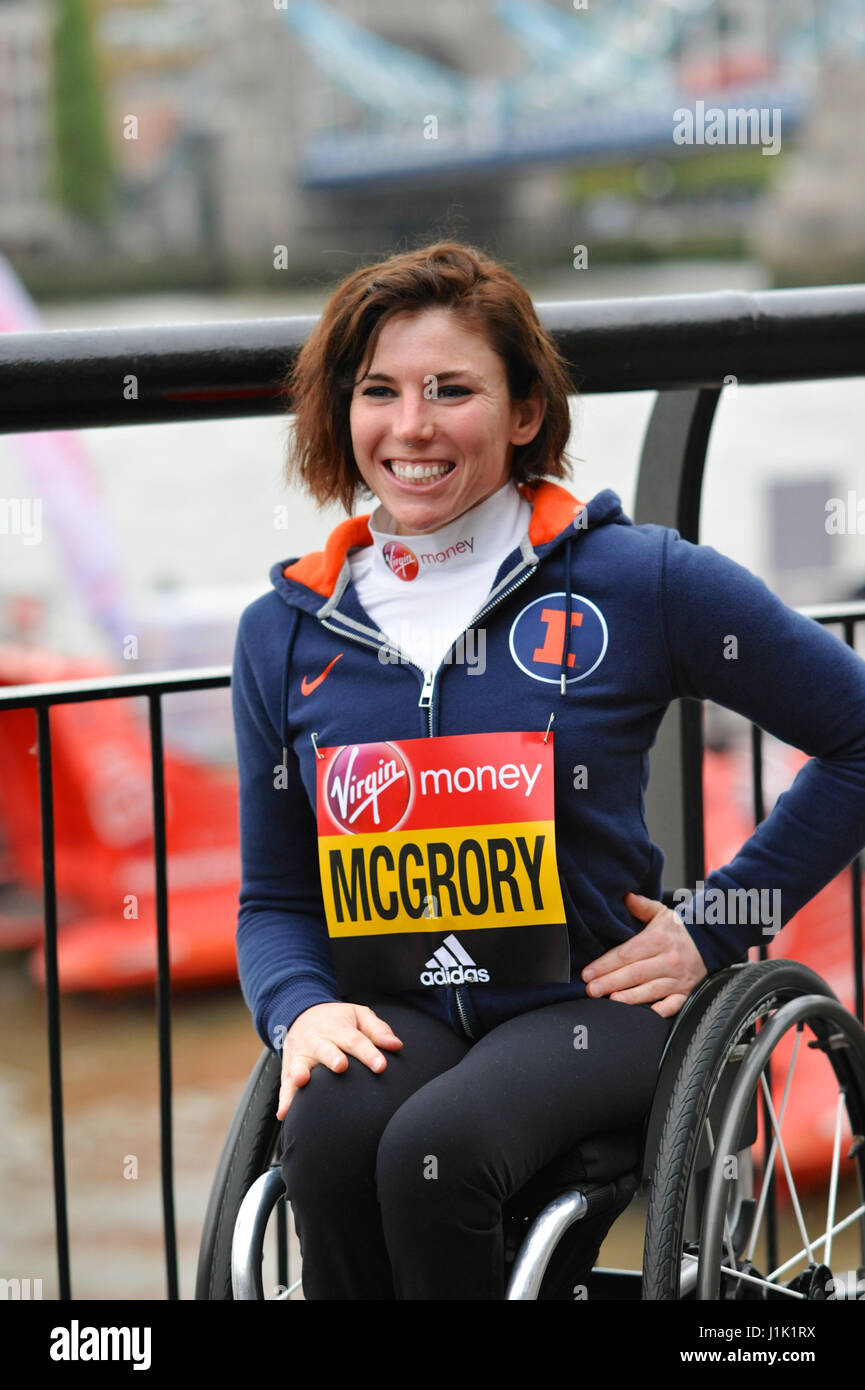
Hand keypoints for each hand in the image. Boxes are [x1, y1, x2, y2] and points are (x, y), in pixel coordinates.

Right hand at [277, 1001, 402, 1119]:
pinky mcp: (289, 1069)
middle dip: (332, 1057)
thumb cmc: (337, 1020)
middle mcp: (317, 1040)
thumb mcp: (359, 1015)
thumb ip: (378, 1030)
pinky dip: (284, 1098)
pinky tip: (284, 1113)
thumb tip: (396, 1045)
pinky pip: (285, 1085)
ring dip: (300, 1073)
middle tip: (341, 1066)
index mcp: (338, 1027)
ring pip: (300, 1064)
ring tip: (302, 1081)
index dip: (368, 1053)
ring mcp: (301, 1055)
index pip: (356, 1040)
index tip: (381, 1066)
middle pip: (326, 1049)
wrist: (301, 1014)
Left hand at [580, 892, 707, 1017]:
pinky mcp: (686, 992)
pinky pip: (674, 1004)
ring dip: (631, 997)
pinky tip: (647, 1014)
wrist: (712, 941)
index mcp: (658, 939)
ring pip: (651, 989)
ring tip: (612, 1000)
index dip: (605, 963)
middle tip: (591, 990)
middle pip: (635, 973)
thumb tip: (626, 897)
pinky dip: (661, 1010)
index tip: (587, 972)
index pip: (627, 953)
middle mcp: (668, 959)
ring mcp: (678, 978)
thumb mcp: (662, 913)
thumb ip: (642, 906)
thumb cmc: (680, 930)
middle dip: (610, 982)